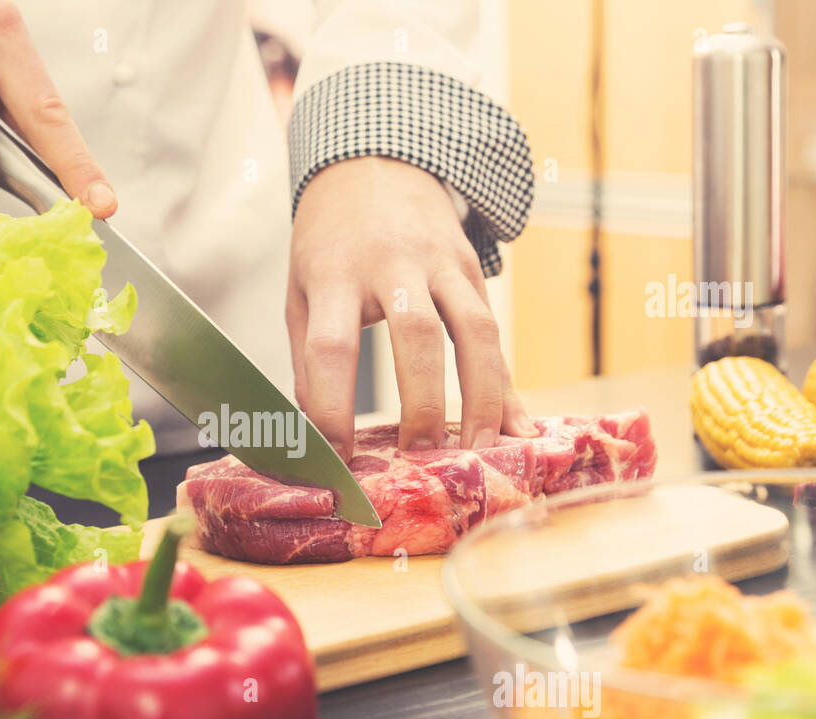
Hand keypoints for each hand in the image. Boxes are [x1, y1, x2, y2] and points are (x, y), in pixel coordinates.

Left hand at [287, 157, 535, 459]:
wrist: (372, 164)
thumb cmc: (329, 245)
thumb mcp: (301, 293)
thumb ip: (309, 363)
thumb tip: (320, 438)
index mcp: (334, 273)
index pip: (331, 346)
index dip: (333, 406)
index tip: (337, 457)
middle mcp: (391, 264)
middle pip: (416, 334)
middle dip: (422, 404)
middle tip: (419, 458)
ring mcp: (440, 262)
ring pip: (474, 330)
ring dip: (481, 397)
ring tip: (477, 450)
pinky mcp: (472, 267)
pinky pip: (494, 330)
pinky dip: (507, 383)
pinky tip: (515, 425)